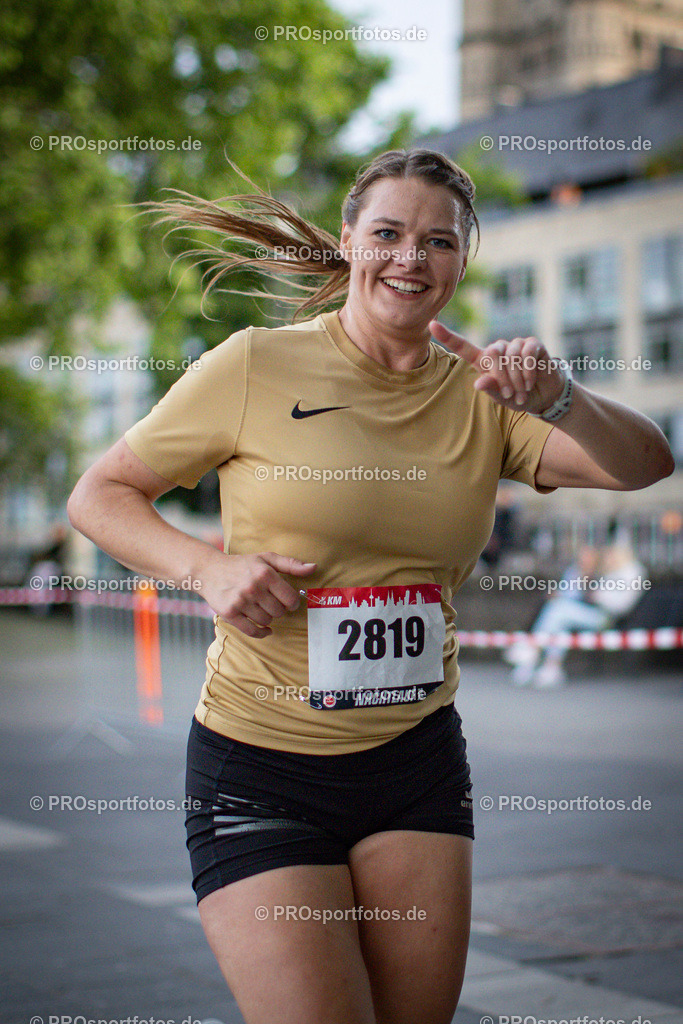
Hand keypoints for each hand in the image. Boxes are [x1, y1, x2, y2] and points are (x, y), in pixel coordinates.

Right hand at [200, 551, 316, 637]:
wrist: (209, 570)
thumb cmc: (242, 564)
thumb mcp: (266, 559)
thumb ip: (291, 564)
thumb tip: (313, 568)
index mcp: (265, 574)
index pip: (290, 598)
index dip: (292, 602)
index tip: (288, 601)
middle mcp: (253, 588)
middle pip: (279, 612)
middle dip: (279, 609)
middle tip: (272, 603)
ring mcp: (240, 602)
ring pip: (266, 621)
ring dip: (267, 618)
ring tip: (261, 608)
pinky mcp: (230, 614)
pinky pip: (252, 631)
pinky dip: (261, 633)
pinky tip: (264, 629)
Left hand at [430, 321, 564, 414]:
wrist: (544, 395)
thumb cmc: (518, 396)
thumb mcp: (502, 398)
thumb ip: (491, 389)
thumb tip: (479, 382)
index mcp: (484, 361)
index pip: (463, 347)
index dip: (448, 336)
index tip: (432, 324)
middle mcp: (498, 349)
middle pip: (492, 354)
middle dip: (501, 377)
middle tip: (510, 394)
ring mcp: (516, 345)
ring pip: (511, 355)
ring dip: (516, 377)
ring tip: (522, 391)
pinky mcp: (532, 344)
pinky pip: (527, 353)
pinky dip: (528, 371)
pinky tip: (530, 381)